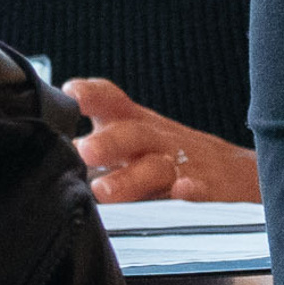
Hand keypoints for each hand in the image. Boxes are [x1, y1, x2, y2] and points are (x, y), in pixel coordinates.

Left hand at [66, 77, 260, 203]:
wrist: (236, 174)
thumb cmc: (174, 157)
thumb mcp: (136, 141)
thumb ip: (96, 143)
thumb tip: (47, 148)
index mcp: (137, 126)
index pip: (113, 102)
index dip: (93, 95)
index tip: (71, 93)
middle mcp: (157, 141)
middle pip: (133, 133)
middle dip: (108, 141)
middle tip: (85, 151)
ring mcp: (183, 164)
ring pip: (156, 167)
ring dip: (131, 177)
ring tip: (105, 191)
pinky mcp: (208, 189)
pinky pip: (199, 189)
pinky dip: (191, 190)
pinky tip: (182, 191)